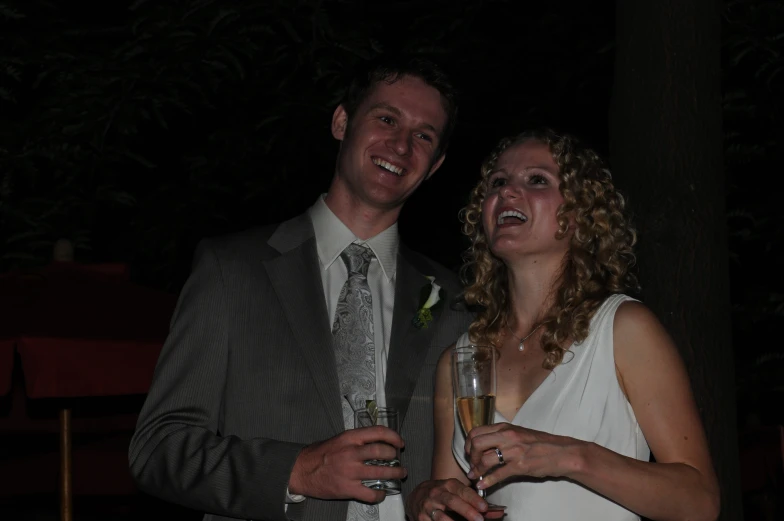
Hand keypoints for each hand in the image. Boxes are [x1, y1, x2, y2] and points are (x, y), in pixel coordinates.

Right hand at [288, 426, 405, 502]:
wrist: (301, 471)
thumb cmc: (319, 455)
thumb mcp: (338, 439)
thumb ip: (356, 440)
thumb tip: (376, 441)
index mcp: (349, 438)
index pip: (378, 432)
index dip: (393, 436)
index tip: (399, 442)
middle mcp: (351, 453)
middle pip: (382, 451)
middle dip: (395, 456)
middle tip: (398, 460)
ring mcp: (350, 471)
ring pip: (381, 472)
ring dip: (394, 474)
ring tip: (399, 474)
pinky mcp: (347, 488)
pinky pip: (370, 493)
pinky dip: (380, 494)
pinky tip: (382, 493)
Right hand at [405, 478, 503, 520]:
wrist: (415, 496)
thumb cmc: (441, 494)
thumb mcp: (456, 493)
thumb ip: (476, 503)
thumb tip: (498, 512)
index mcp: (448, 485)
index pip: (462, 490)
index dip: (474, 499)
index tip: (485, 507)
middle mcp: (437, 493)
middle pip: (452, 502)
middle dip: (467, 510)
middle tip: (479, 519)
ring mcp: (428, 506)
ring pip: (441, 516)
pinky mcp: (421, 518)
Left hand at [465, 423, 584, 489]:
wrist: (562, 452)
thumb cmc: (541, 443)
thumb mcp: (519, 433)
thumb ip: (502, 436)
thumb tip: (486, 445)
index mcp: (505, 427)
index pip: (476, 431)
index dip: (469, 444)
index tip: (470, 453)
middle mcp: (507, 436)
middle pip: (476, 443)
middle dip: (471, 457)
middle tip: (472, 465)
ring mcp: (513, 451)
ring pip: (485, 459)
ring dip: (477, 470)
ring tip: (475, 477)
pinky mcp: (520, 465)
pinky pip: (498, 474)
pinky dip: (487, 481)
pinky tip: (482, 486)